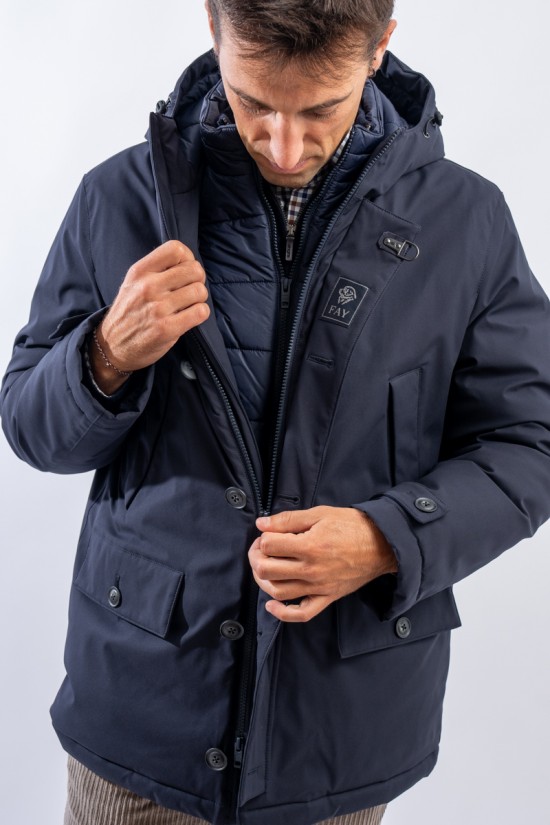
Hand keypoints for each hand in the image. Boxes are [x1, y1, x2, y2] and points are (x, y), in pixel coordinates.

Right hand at [89, 241, 209, 392]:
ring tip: (188, 305)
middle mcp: (148, 286)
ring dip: (199, 299)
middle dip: (197, 280)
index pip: (176, 249)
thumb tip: (189, 262)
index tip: (184, 271)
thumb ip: (156, 270)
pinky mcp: (167, 328)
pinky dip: (200, 314)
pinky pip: (200, 312)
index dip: (188, 259)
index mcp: (140, 271)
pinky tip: (190, 317)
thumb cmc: (129, 312)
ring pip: (200, 291)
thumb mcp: (133, 283)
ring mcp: (158, 308)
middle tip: (189, 290)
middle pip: (194, 270)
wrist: (112, 345)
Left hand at [249, 506, 397, 622]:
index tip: (269, 533)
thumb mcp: (320, 514)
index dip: (264, 537)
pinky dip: (282, 614)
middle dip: (257, 557)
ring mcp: (319, 587)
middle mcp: (312, 570)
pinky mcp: (327, 598)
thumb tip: (261, 525)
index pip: (269, 545)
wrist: (382, 544)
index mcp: (310, 546)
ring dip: (263, 580)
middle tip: (261, 548)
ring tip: (265, 567)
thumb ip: (288, 519)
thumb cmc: (352, 526)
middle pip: (267, 570)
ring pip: (278, 592)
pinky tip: (271, 604)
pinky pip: (301, 614)